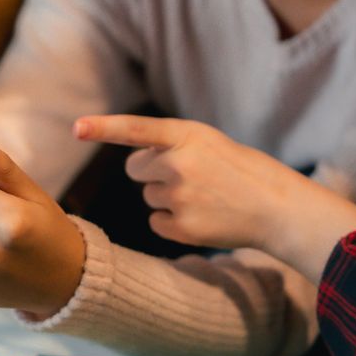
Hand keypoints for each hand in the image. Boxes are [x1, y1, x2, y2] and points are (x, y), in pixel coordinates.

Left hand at [75, 115, 355, 282]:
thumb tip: (135, 164)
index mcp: (187, 135)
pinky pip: (156, 222)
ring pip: (148, 196)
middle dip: (152, 172)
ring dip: (168, 197)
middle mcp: (179, 163)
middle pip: (135, 169)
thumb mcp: (208, 143)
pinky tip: (202, 217)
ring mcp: (181, 197)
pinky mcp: (182, 227)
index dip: (104, 128)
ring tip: (205, 196)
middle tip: (190, 176)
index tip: (76, 128)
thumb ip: (170, 144)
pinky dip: (173, 223)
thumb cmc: (240, 171)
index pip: (136, 129)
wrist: (278, 208)